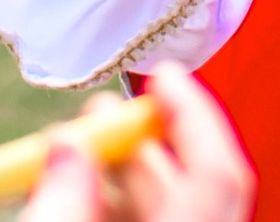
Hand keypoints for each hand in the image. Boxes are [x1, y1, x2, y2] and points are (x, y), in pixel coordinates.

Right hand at [22, 65, 254, 221]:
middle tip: (100, 114)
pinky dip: (133, 206)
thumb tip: (67, 145)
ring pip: (184, 205)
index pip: (217, 171)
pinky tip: (89, 195)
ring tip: (82, 151)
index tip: (164, 73)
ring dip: (134, 170)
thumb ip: (62, 199)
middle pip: (198, 182)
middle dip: (146, 138)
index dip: (192, 112)